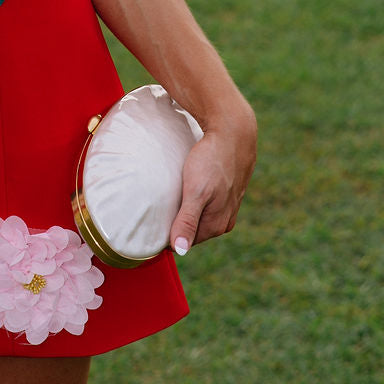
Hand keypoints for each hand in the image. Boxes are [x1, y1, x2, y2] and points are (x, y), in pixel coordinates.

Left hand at [169, 107, 257, 254]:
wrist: (234, 133)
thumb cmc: (212, 161)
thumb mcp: (196, 192)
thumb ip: (187, 221)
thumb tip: (180, 251)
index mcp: (217, 225)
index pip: (183, 241)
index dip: (166, 234)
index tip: (149, 223)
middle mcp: (225, 220)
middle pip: (191, 229)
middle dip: (175, 222)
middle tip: (156, 208)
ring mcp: (228, 206)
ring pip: (198, 215)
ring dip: (184, 209)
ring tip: (170, 196)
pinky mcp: (227, 192)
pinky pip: (205, 203)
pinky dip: (193, 198)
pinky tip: (186, 187)